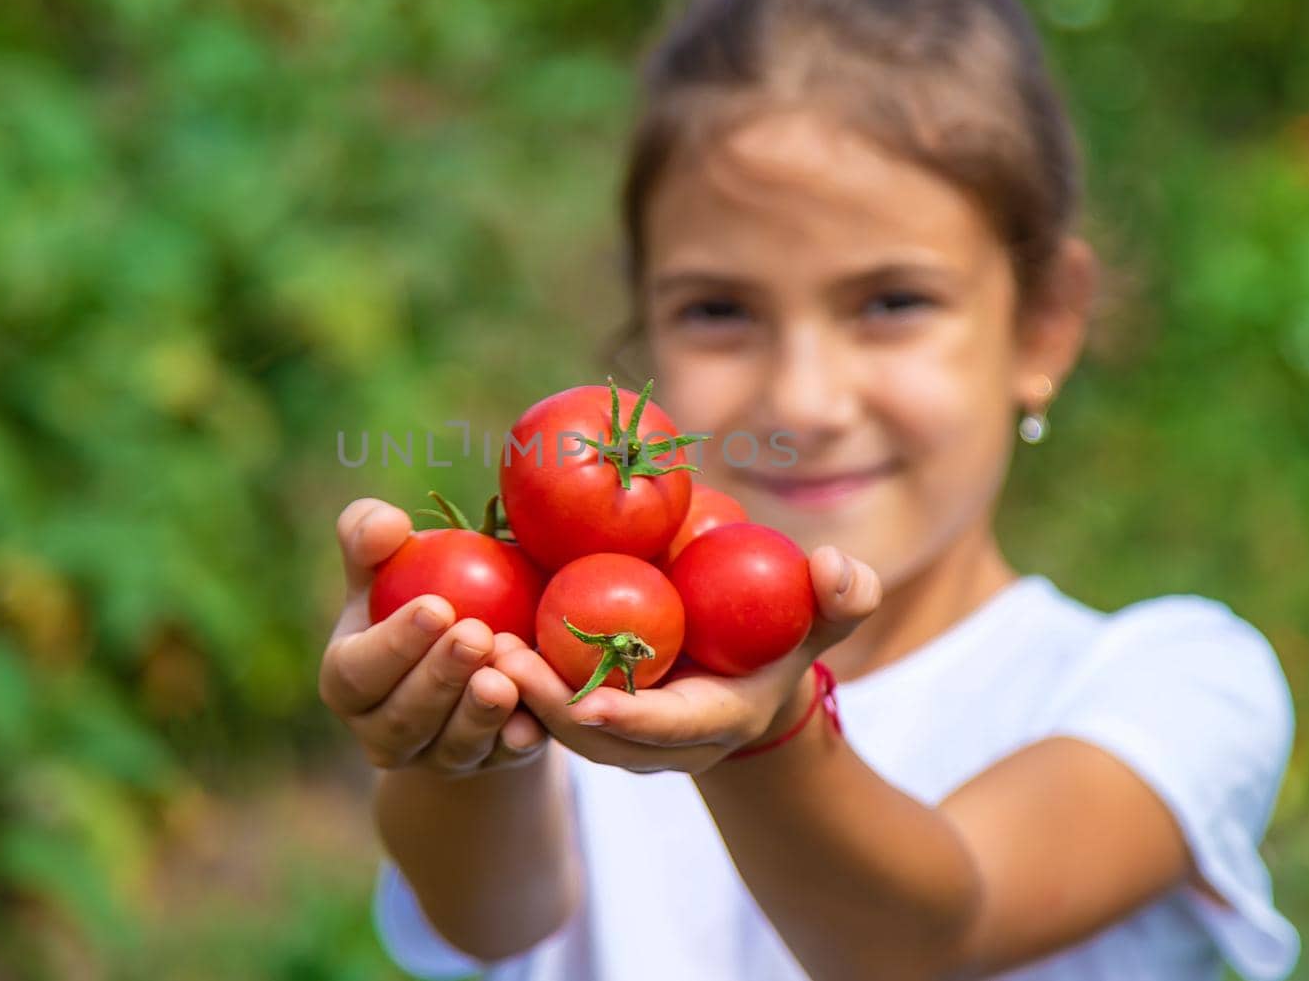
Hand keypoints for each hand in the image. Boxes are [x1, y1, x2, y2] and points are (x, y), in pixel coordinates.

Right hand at [318, 498, 547, 775]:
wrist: (475, 643)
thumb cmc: (420, 589)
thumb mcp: (391, 563)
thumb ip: (371, 537)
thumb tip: (387, 526)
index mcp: (348, 680)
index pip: (357, 672)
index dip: (393, 645)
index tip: (437, 608)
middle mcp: (384, 731)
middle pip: (405, 718)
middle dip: (441, 678)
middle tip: (477, 635)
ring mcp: (438, 757)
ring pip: (454, 746)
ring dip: (479, 712)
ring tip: (505, 674)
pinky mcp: (489, 765)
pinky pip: (504, 760)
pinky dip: (517, 740)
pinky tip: (533, 720)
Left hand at [493, 545, 880, 774]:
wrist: (747, 678)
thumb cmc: (782, 640)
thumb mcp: (818, 620)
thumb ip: (841, 600)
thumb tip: (837, 567)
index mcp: (711, 722)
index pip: (664, 729)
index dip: (625, 718)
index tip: (583, 701)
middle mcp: (655, 742)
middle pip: (590, 734)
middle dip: (541, 705)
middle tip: (497, 655)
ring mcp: (616, 733)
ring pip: (554, 724)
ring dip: (510, 693)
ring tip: (470, 644)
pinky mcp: (585, 711)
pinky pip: (540, 702)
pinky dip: (505, 676)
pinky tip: (468, 632)